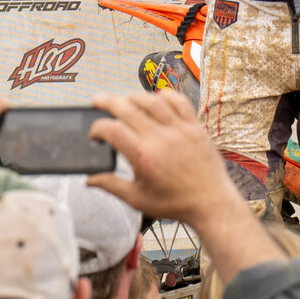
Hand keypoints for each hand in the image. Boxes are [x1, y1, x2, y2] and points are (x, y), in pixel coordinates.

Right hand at [87, 89, 247, 227]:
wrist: (210, 202)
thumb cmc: (175, 203)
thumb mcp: (138, 199)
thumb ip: (111, 186)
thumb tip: (89, 180)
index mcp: (143, 157)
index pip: (112, 130)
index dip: (97, 128)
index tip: (94, 134)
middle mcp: (160, 138)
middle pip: (128, 108)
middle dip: (108, 102)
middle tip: (97, 101)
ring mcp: (179, 129)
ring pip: (151, 100)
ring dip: (133, 96)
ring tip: (123, 100)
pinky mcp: (194, 126)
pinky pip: (178, 100)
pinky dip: (164, 95)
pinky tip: (155, 99)